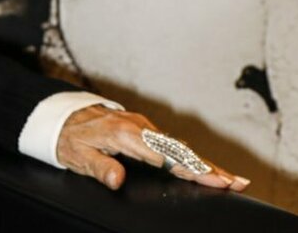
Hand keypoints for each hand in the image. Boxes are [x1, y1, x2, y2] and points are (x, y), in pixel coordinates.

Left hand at [55, 106, 249, 191]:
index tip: (215, 179)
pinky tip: (203, 167)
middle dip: (210, 167)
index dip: (192, 169)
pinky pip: (171, 144)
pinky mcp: (143, 129)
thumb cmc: (68, 137)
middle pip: (181, 151)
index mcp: (126, 135)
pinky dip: (190, 156)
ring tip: (230, 179)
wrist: (60, 116)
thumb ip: (99, 168)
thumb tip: (117, 180)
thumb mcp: (78, 156)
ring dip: (204, 163)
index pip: (166, 156)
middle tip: (237, 181)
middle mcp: (140, 127)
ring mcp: (143, 127)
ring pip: (179, 147)